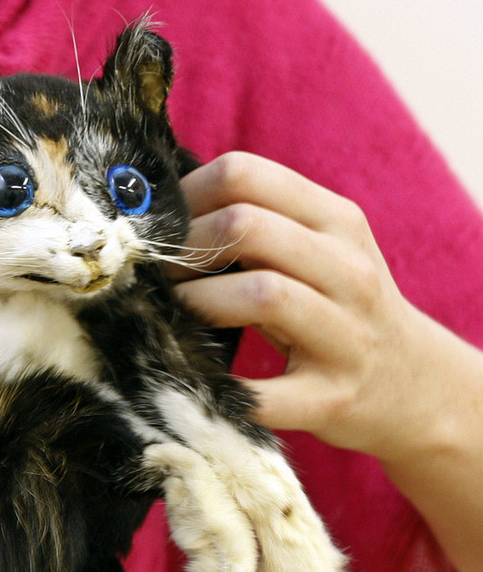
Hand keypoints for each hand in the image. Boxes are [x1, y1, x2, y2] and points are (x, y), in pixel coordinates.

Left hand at [168, 152, 445, 463]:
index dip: (184, 197)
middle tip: (157, 274)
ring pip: (262, 293)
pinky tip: (193, 377)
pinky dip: (221, 386)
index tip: (159, 227)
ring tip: (172, 315)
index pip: (245, 174)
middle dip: (182, 248)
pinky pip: (264, 392)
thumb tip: (159, 210)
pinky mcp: (331, 398)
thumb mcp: (318, 250)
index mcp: (336, 221)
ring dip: (196, 302)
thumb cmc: (336, 306)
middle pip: (245, 226)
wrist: (414, 383)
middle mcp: (348, 270)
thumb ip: (257, 221)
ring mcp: (346, 335)